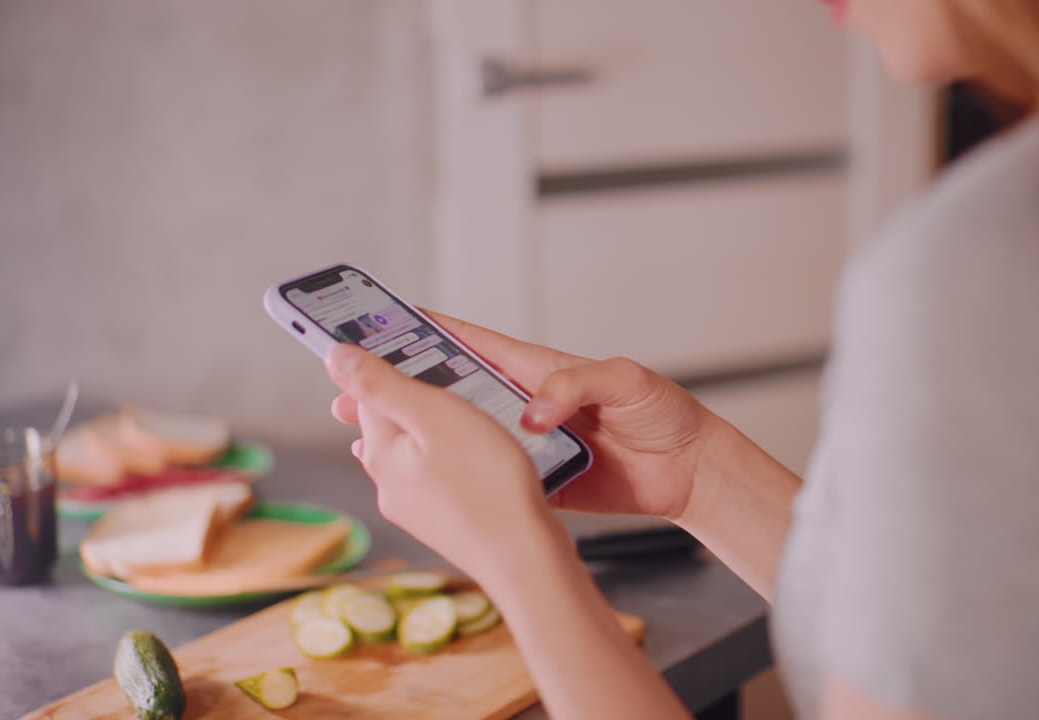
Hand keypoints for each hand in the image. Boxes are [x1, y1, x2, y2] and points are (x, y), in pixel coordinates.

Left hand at [326, 344, 550, 580]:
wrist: (524, 557)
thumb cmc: (488, 483)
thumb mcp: (435, 414)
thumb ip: (383, 384)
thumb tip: (335, 358)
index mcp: (380, 452)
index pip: (368, 393)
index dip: (389, 365)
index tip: (413, 348)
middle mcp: (389, 485)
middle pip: (392, 424)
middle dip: (414, 400)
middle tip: (450, 383)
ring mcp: (415, 510)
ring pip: (417, 452)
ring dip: (435, 432)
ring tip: (471, 418)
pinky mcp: (444, 524)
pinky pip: (439, 478)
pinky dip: (453, 461)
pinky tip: (482, 458)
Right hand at [331, 312, 713, 521]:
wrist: (689, 471)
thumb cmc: (663, 413)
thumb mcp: (626, 381)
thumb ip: (578, 384)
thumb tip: (531, 410)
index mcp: (537, 369)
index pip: (470, 342)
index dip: (424, 330)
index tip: (376, 320)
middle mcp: (523, 403)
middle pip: (449, 391)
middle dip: (399, 386)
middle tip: (349, 388)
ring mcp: (525, 444)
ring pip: (459, 437)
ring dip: (416, 434)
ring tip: (365, 433)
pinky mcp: (535, 481)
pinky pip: (486, 477)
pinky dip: (451, 479)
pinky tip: (416, 479)